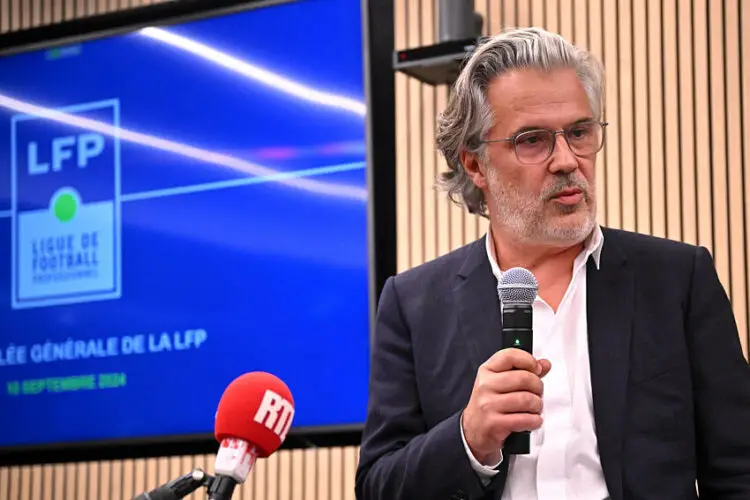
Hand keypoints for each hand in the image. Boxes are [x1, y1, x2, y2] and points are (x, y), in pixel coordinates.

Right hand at [461, 348, 551, 465]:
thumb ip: (523, 372)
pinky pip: (525, 419)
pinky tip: (532, 420)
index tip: (537, 369)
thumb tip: (544, 364)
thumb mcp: (499, 383)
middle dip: (538, 387)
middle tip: (537, 393)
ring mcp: (488, 404)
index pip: (510, 356)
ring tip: (534, 408)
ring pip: (526, 399)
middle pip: (524, 378)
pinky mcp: (494, 423)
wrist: (472, 431)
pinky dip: (534, 421)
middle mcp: (486, 385)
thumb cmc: (488, 405)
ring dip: (537, 406)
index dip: (529, 360)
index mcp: (487, 371)